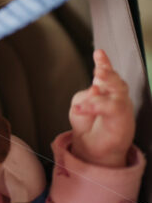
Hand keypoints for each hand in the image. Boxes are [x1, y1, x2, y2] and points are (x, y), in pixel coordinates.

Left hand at [69, 50, 133, 166]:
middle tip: (100, 69)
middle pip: (116, 80)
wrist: (93, 149)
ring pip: (119, 91)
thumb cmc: (87, 125)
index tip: (99, 53)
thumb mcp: (79, 104)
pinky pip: (111, 109)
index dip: (104, 62)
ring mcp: (121, 107)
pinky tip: (81, 108)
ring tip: (94, 86)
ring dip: (108, 88)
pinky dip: (94, 107)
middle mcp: (115, 96)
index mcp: (104, 89)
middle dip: (109, 72)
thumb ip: (85, 95)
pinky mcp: (122, 120)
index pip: (105, 73)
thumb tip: (95, 89)